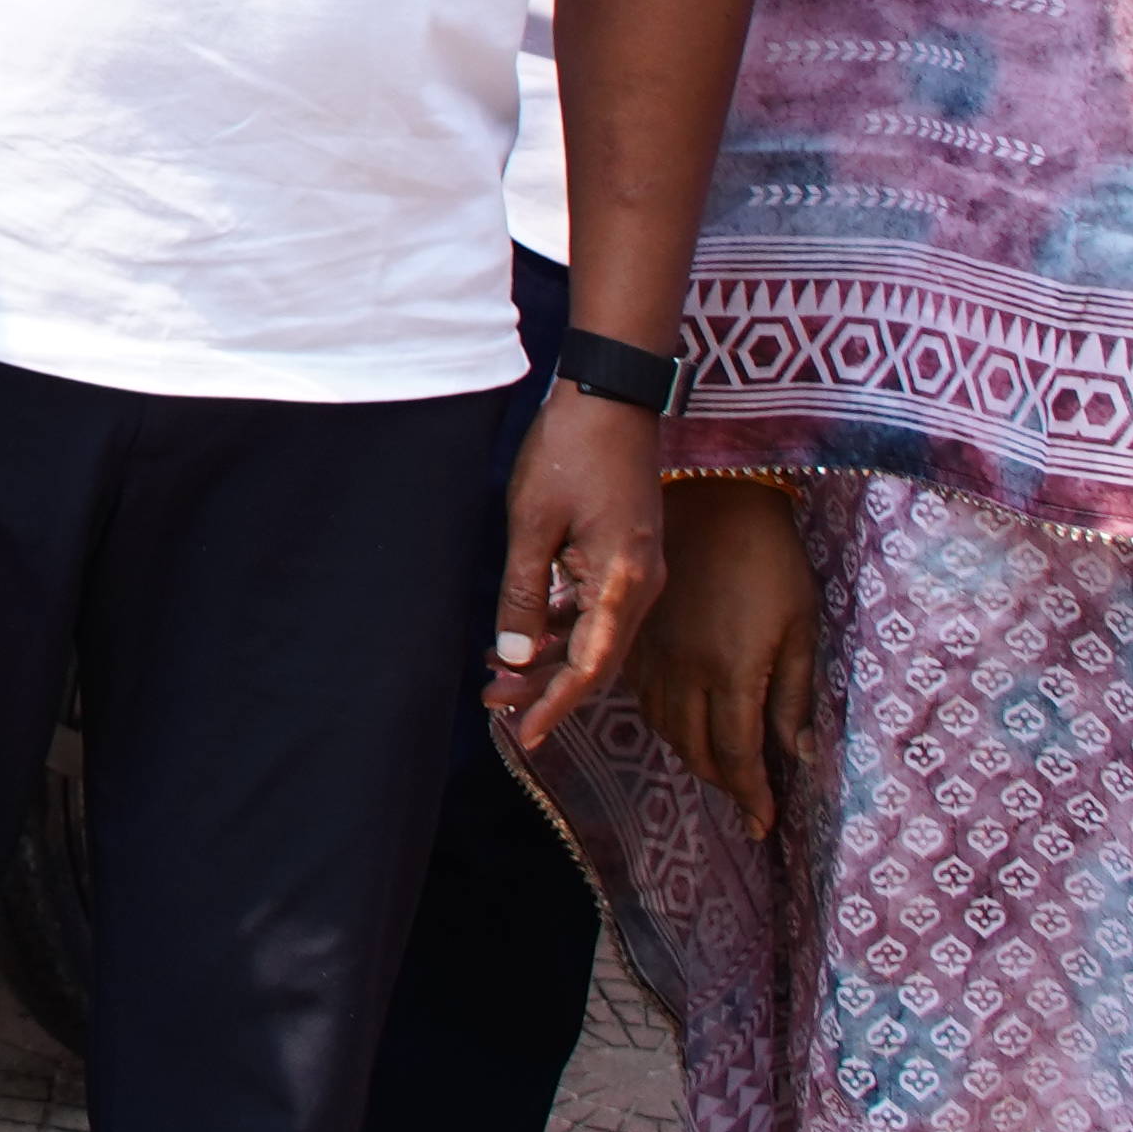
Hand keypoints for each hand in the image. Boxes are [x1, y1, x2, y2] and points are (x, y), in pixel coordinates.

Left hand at [485, 387, 668, 752]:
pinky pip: (595, 608)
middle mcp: (640, 586)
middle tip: (492, 704)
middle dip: (546, 688)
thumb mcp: (531, 524)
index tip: (524, 736)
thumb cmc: (569, 450)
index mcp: (622, 584)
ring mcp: (636, 570)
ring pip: (594, 636)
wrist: (609, 395)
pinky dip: (561, 626)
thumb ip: (524, 593)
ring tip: (495, 675)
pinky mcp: (625, 554)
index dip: (556, 707)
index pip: (591, 669)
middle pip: (596, 659)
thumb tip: (515, 656)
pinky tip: (522, 632)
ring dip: (550, 658)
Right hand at [635, 479, 824, 838]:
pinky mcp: (639, 637)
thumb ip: (795, 695)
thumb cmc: (771, 560)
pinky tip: (683, 721)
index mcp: (732, 672)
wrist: (713, 500)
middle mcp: (685, 672)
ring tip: (719, 767)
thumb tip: (798, 756)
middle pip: (696, 750)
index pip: (738, 756)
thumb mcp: (801, 625)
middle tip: (747, 800)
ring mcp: (656, 655)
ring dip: (692, 755)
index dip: (751, 797)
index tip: (764, 826)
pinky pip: (644, 697)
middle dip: (722, 782)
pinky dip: (665, 721)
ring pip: (666, 728)